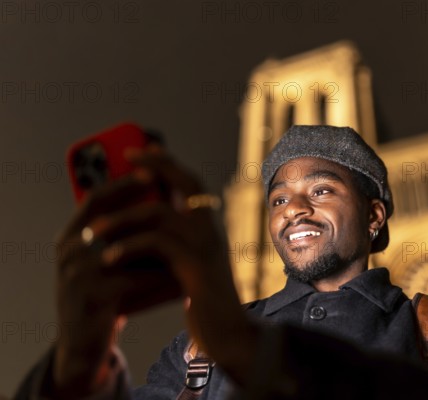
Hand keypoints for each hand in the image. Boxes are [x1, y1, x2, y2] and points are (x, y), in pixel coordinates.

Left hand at [53, 146, 257, 395]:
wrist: (229, 333)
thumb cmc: (203, 300)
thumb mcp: (188, 264)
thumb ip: (174, 242)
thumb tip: (141, 224)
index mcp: (208, 227)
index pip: (191, 183)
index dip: (167, 163)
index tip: (141, 149)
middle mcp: (212, 230)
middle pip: (186, 182)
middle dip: (156, 165)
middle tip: (126, 156)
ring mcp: (206, 246)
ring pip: (161, 213)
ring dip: (122, 217)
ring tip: (92, 231)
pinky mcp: (196, 268)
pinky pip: (157, 245)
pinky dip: (129, 247)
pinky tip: (109, 258)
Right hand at [53, 169, 163, 397]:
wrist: (82, 343)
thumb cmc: (103, 293)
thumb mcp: (106, 261)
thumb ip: (122, 234)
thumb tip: (163, 199)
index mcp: (71, 235)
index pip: (96, 197)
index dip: (124, 182)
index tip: (152, 170)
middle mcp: (69, 249)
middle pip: (111, 215)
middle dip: (146, 207)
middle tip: (178, 203)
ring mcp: (77, 273)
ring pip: (131, 249)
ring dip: (164, 248)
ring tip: (192, 242)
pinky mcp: (92, 296)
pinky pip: (138, 279)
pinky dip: (163, 280)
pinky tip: (183, 283)